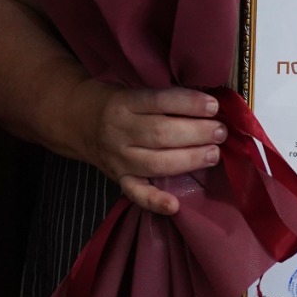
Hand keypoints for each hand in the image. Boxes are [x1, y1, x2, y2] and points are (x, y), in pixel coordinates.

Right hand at [74, 83, 226, 214]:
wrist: (76, 120)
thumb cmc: (116, 103)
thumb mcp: (133, 91)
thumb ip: (163, 100)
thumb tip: (208, 107)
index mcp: (125, 103)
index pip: (161, 101)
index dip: (189, 104)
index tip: (214, 106)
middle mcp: (120, 131)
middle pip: (161, 133)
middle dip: (197, 133)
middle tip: (220, 132)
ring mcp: (118, 158)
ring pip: (155, 162)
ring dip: (189, 159)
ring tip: (214, 154)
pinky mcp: (118, 178)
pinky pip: (136, 193)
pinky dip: (154, 201)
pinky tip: (174, 206)